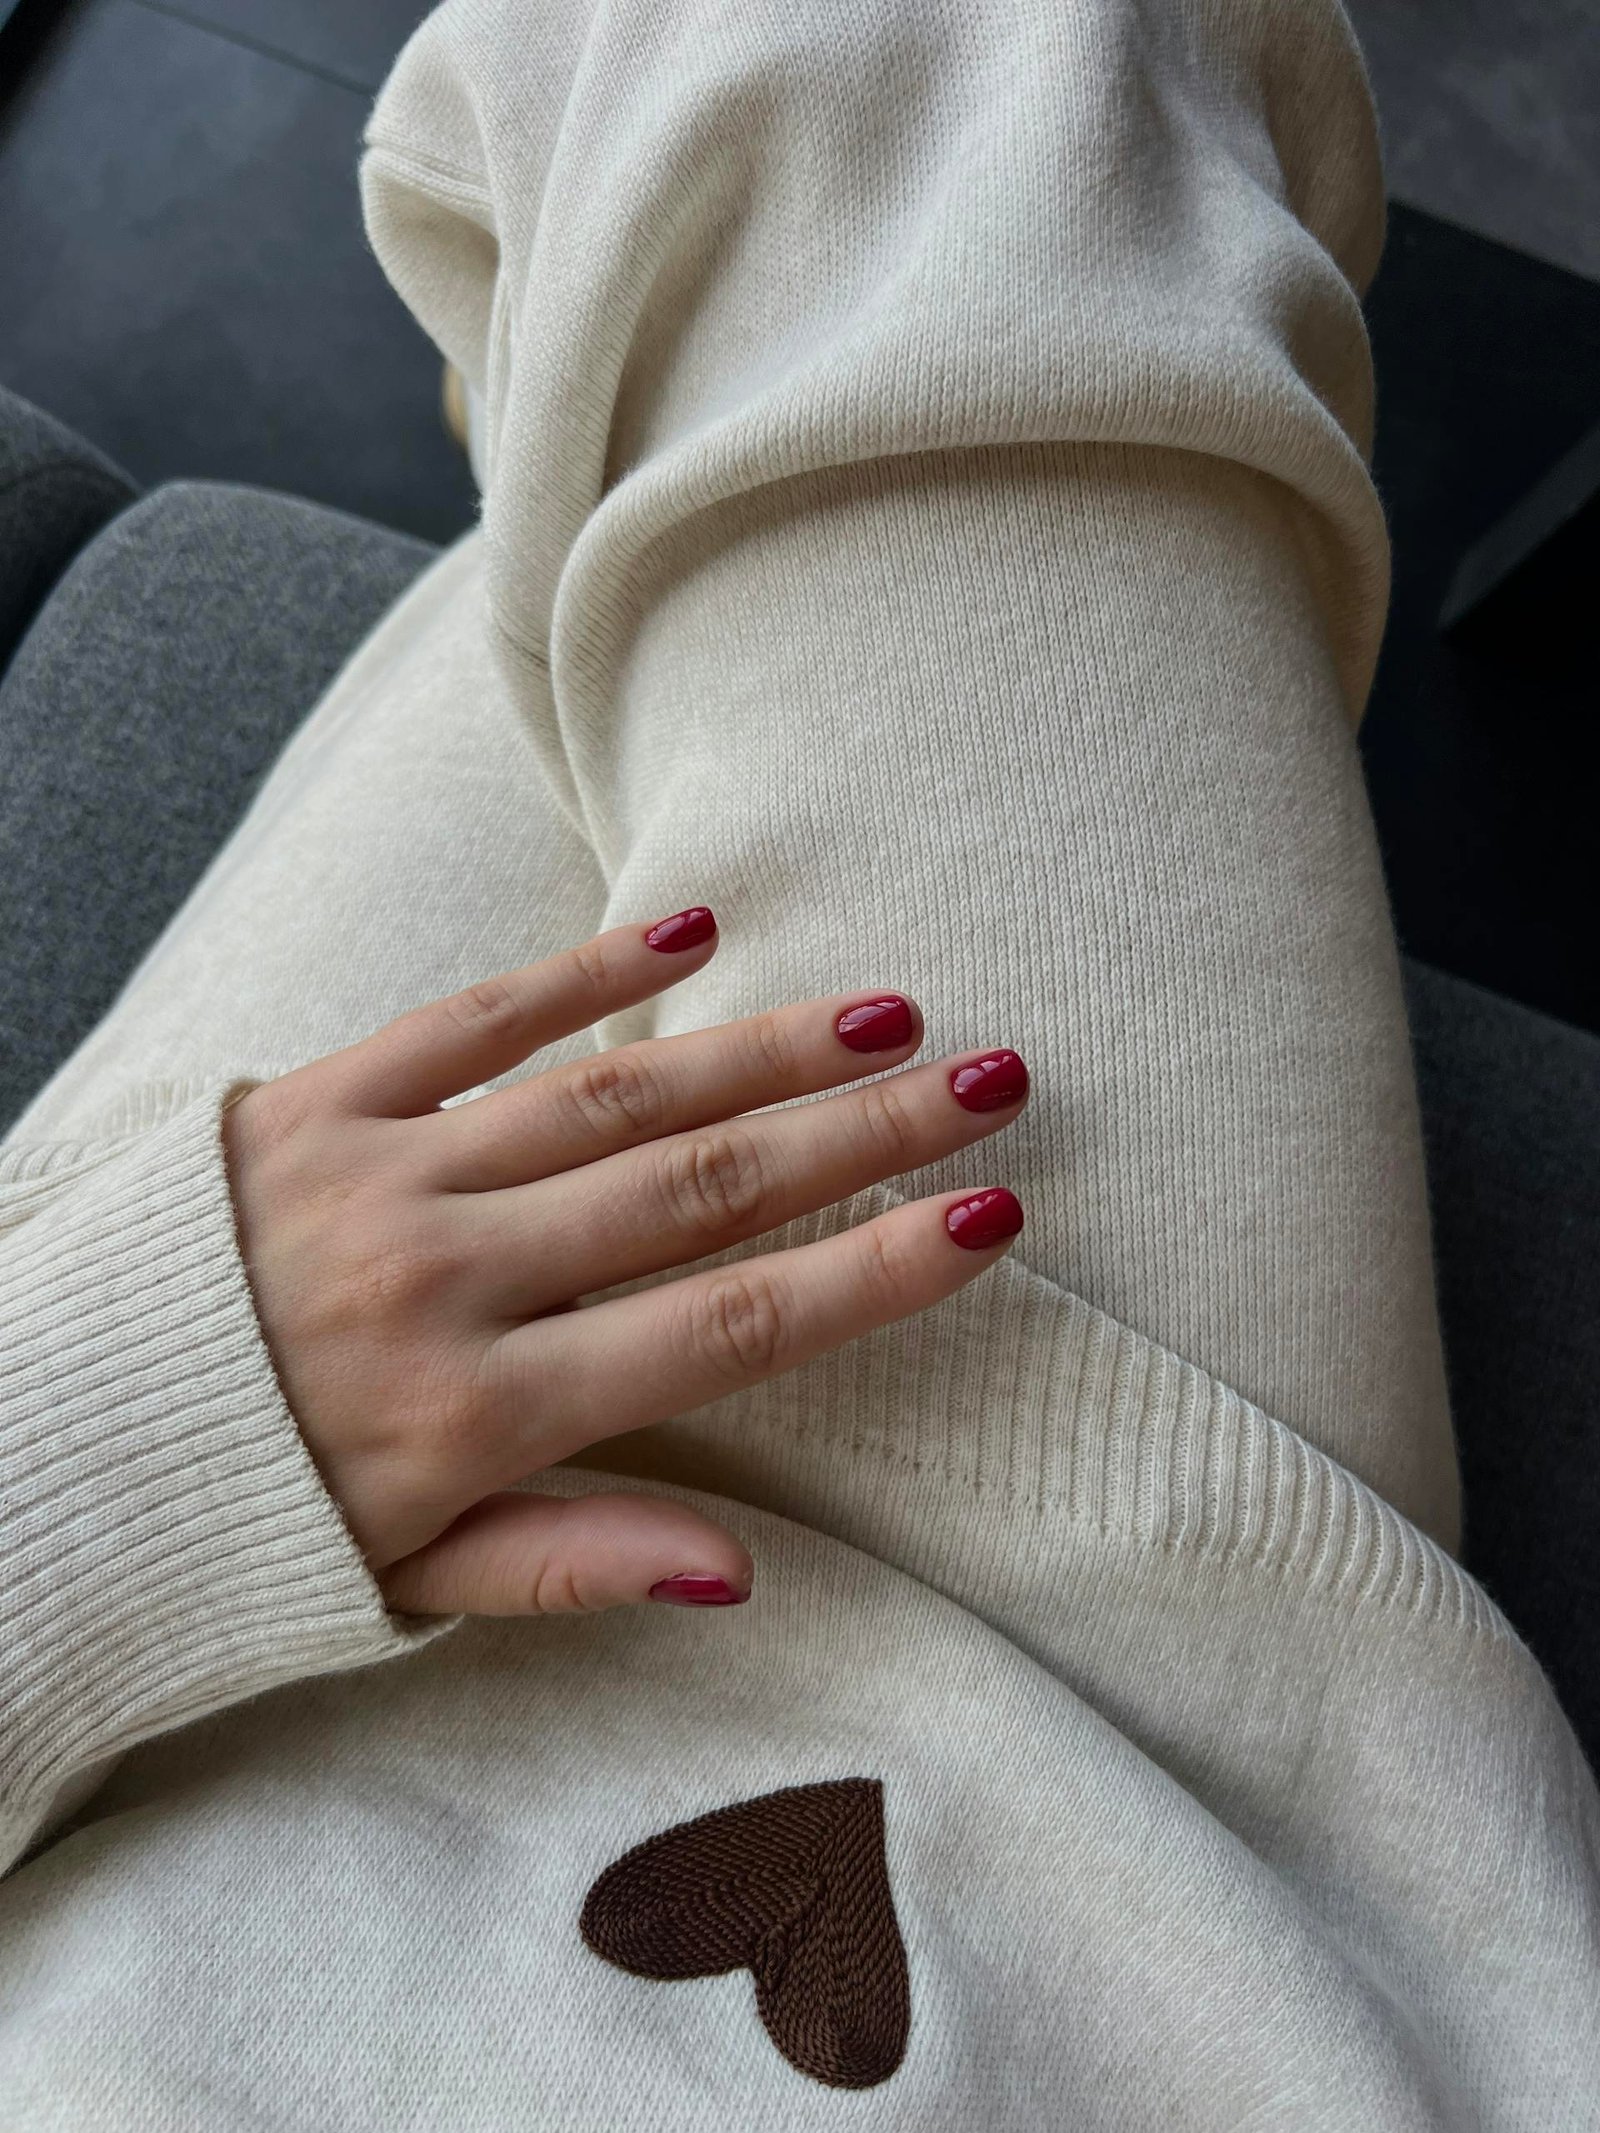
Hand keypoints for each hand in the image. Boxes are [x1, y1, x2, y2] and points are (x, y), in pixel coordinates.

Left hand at [221, 906, 1028, 1618]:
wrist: (35, 1442)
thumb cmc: (239, 1516)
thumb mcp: (400, 1581)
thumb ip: (572, 1566)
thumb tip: (743, 1573)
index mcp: (476, 1414)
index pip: (718, 1328)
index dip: (868, 1275)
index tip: (985, 1222)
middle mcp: (445, 1281)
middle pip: (693, 1190)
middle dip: (858, 1135)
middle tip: (986, 1084)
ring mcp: (378, 1175)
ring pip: (603, 1096)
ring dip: (755, 1049)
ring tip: (883, 1016)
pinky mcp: (312, 1099)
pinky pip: (464, 1021)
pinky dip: (579, 975)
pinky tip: (690, 937)